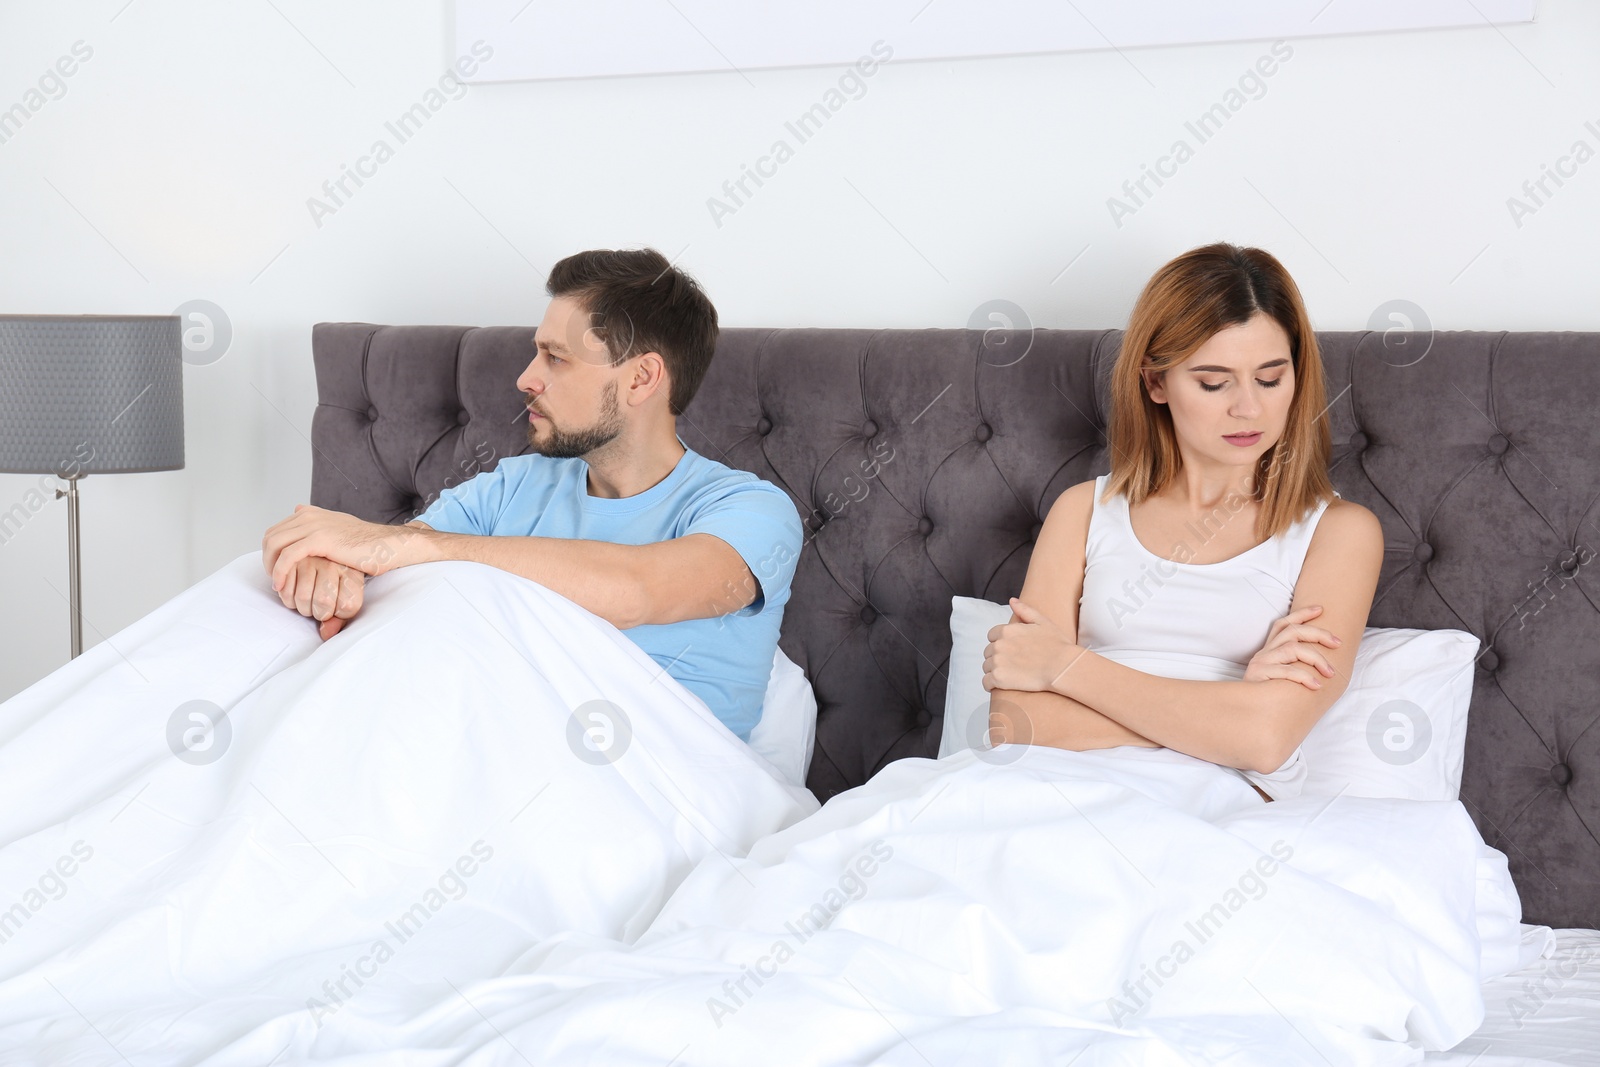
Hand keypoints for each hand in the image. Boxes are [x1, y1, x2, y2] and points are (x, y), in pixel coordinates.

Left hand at [262, 504, 424, 592]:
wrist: (388, 545)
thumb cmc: (367, 544)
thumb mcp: (338, 528)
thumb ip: (317, 522)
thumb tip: (298, 510)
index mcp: (311, 513)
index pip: (276, 530)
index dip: (270, 552)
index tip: (276, 570)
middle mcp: (309, 515)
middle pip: (271, 536)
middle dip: (267, 560)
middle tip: (274, 579)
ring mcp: (313, 525)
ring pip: (274, 545)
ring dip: (270, 566)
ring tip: (278, 584)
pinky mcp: (319, 539)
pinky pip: (288, 556)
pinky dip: (280, 571)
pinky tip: (282, 584)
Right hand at [275, 555, 364, 639]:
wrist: (322, 554)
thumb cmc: (336, 580)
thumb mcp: (346, 596)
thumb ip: (340, 618)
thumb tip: (325, 634)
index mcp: (351, 573)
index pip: (348, 605)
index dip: (340, 615)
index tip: (337, 610)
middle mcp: (331, 564)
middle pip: (323, 602)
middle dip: (319, 613)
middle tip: (320, 608)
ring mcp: (310, 561)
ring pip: (302, 598)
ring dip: (303, 608)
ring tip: (309, 602)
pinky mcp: (290, 562)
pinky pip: (285, 591)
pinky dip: (289, 600)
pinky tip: (296, 594)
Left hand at [981, 597, 1083, 692]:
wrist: (1063, 667)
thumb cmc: (1056, 645)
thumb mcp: (1042, 621)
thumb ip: (1025, 610)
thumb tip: (1012, 600)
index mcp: (1006, 631)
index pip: (991, 636)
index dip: (1001, 643)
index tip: (1012, 650)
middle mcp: (998, 645)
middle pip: (989, 652)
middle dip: (998, 657)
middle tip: (1014, 664)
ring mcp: (997, 662)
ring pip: (987, 667)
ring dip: (995, 670)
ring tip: (1012, 674)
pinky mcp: (999, 679)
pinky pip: (986, 682)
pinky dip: (991, 684)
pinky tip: (1003, 684)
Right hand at [1244, 604, 1341, 690]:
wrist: (1246, 714)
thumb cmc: (1270, 696)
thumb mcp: (1283, 677)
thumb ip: (1296, 666)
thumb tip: (1325, 661)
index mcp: (1270, 650)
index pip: (1284, 624)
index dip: (1301, 614)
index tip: (1320, 609)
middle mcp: (1264, 652)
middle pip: (1293, 631)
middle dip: (1318, 634)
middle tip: (1337, 643)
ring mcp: (1261, 662)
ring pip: (1292, 648)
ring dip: (1316, 659)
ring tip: (1330, 673)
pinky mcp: (1258, 675)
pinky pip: (1286, 671)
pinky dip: (1304, 677)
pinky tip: (1316, 685)